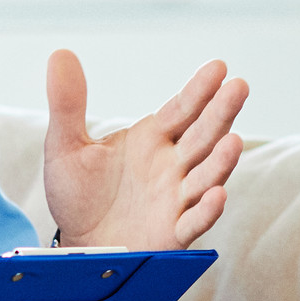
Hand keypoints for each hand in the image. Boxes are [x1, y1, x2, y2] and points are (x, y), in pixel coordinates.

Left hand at [43, 49, 247, 248]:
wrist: (76, 247)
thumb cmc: (77, 196)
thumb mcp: (65, 146)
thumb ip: (68, 103)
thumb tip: (60, 53)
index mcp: (152, 140)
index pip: (182, 109)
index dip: (199, 90)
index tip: (218, 67)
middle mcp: (172, 166)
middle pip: (203, 136)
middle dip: (222, 113)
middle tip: (240, 87)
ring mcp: (176, 199)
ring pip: (206, 176)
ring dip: (221, 161)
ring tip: (234, 141)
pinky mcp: (172, 233)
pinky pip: (194, 221)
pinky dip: (207, 210)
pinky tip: (217, 195)